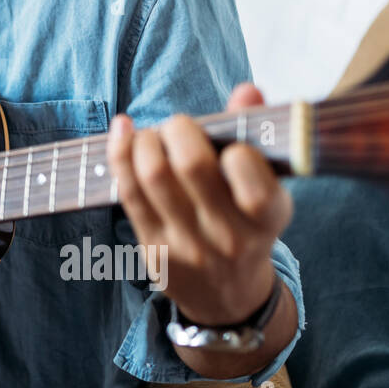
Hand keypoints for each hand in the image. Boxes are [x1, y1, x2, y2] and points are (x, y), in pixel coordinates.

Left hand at [106, 83, 292, 327]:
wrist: (227, 297)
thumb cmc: (246, 224)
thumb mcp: (266, 188)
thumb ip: (256, 135)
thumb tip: (247, 90)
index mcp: (268, 219)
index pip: (254, 185)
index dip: (237, 153)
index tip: (228, 145)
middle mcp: (229, 236)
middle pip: (193, 166)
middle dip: (180, 130)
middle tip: (180, 126)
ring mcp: (188, 245)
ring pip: (153, 176)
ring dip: (146, 140)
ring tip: (152, 135)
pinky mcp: (153, 248)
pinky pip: (128, 192)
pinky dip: (120, 152)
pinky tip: (123, 131)